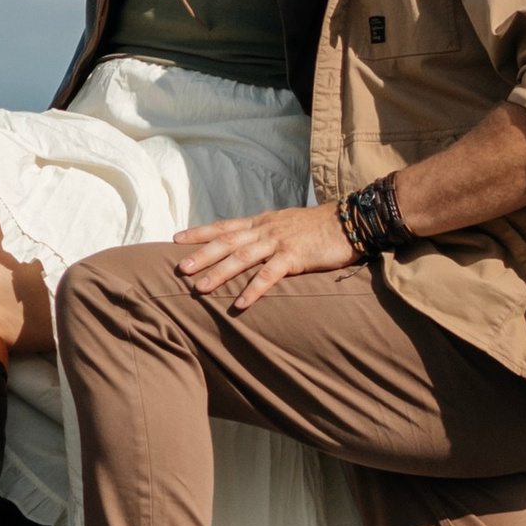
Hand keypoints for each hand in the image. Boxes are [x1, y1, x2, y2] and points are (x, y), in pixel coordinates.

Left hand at [173, 202, 358, 316]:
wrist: (350, 221)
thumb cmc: (318, 227)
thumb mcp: (285, 224)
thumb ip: (265, 234)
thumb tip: (246, 244)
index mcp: (261, 222)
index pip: (224, 226)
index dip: (200, 233)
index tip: (176, 240)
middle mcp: (265, 229)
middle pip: (227, 242)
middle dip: (202, 255)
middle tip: (179, 269)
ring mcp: (279, 242)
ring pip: (242, 257)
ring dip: (220, 273)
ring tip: (200, 288)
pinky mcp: (295, 256)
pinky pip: (270, 274)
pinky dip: (254, 289)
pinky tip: (240, 303)